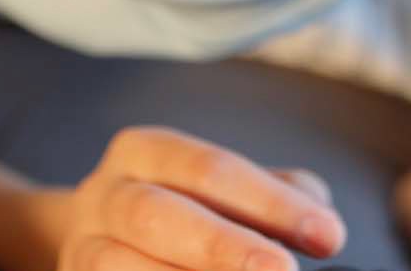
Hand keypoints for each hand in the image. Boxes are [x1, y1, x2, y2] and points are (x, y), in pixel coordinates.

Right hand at [56, 125, 346, 270]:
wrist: (96, 246)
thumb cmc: (184, 213)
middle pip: (156, 216)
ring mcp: (79, 252)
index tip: (330, 237)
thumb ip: (274, 199)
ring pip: (120, 269)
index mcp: (143, 151)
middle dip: (222, 247)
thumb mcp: (222, 192)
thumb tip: (322, 220)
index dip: (269, 202)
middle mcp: (103, 195)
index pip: (208, 168)